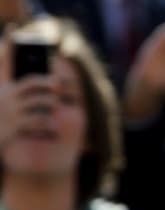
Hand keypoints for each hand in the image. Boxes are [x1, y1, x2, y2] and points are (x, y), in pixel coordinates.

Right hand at [0, 30, 58, 148]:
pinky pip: (40, 121)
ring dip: (51, 103)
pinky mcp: (16, 126)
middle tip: (58, 84)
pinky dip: (49, 123)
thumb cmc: (5, 117)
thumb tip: (42, 81)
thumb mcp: (8, 99)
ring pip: (40, 102)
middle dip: (47, 82)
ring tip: (54, 105)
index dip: (8, 44)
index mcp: (4, 87)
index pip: (6, 61)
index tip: (12, 27)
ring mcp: (11, 111)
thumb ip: (21, 87)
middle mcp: (6, 96)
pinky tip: (53, 126)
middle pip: (31, 82)